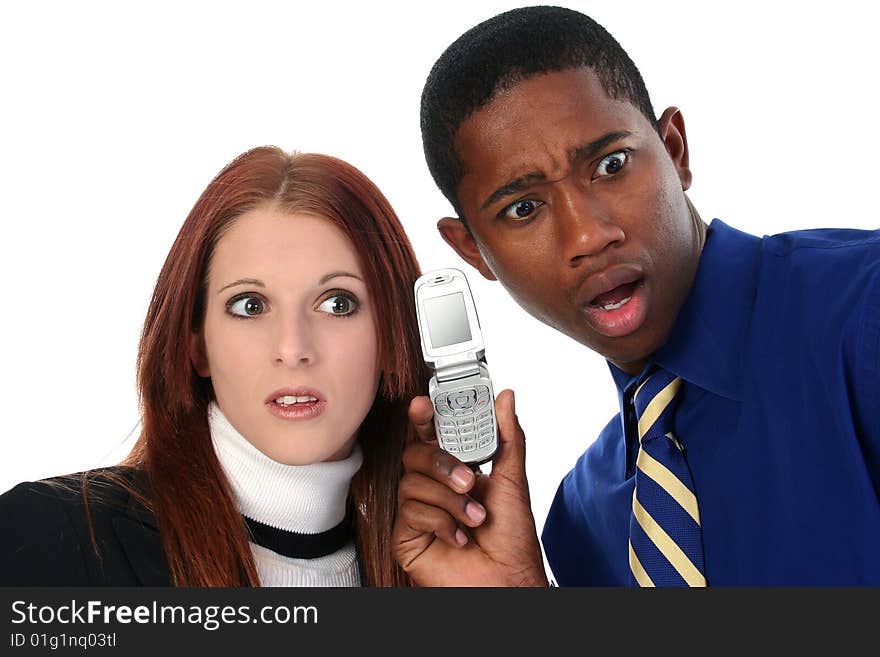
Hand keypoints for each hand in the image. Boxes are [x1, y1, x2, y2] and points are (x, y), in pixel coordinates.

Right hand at [393, 389, 547, 586]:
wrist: (507, 580)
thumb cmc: (511, 539)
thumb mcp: (513, 479)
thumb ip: (507, 436)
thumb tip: (506, 398)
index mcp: (455, 470)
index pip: (431, 435)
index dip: (424, 418)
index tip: (424, 405)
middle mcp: (434, 487)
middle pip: (414, 454)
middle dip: (442, 463)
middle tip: (469, 480)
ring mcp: (418, 511)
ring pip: (411, 482)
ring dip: (450, 500)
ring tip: (475, 519)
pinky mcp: (407, 535)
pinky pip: (411, 512)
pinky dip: (441, 523)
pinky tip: (459, 537)